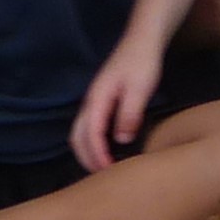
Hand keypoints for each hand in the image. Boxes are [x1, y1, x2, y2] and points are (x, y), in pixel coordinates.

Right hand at [71, 28, 163, 174]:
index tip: (109, 171)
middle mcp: (90, 102)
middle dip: (86, 158)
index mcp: (98, 99)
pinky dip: (92, 143)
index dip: (97, 155)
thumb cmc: (142, 63)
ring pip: (80, 132)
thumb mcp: (140, 89)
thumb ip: (130, 113)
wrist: (142, 41)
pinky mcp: (101, 101)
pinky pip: (89, 127)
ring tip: (103, 168)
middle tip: (102, 178)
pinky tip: (107, 150)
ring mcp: (94, 101)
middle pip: (77, 136)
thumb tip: (121, 140)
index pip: (90, 133)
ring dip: (87, 152)